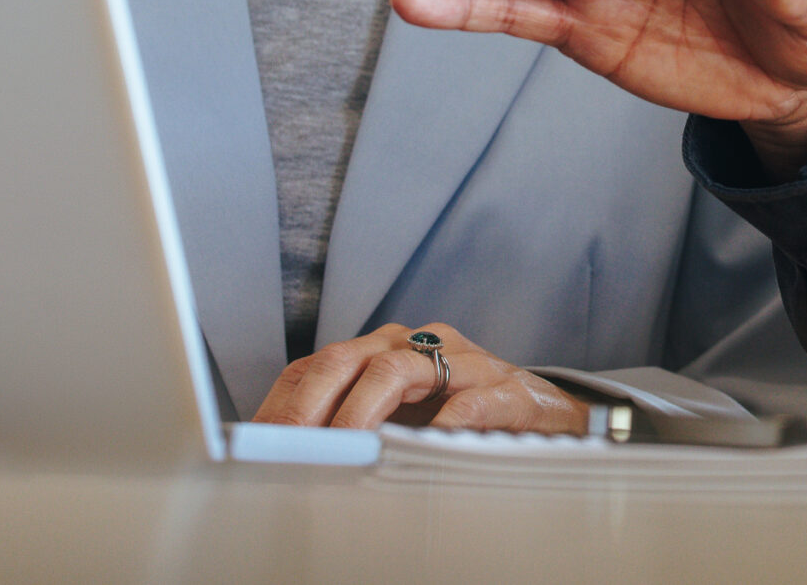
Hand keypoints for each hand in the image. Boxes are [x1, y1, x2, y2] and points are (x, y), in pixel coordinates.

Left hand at [251, 322, 588, 433]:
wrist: (549, 416)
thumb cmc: (462, 418)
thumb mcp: (401, 418)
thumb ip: (351, 426)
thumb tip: (283, 461)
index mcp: (386, 349)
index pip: (320, 364)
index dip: (285, 402)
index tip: (256, 444)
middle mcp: (420, 345)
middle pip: (350, 358)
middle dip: (311, 402)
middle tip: (288, 446)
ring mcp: (464, 364)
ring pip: (400, 369)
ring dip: (362, 410)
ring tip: (342, 448)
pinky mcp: (508, 391)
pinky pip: (472, 401)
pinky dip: (445, 421)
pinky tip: (424, 444)